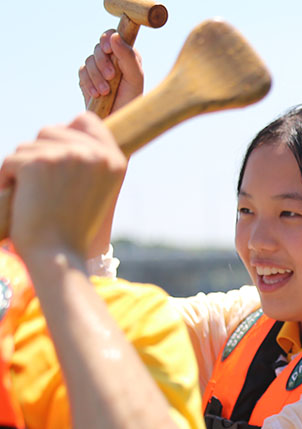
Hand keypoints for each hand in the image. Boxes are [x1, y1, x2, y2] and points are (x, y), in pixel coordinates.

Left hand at [0, 115, 125, 265]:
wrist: (60, 256)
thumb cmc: (73, 230)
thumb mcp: (96, 191)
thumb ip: (88, 162)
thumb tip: (66, 130)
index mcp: (115, 160)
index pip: (86, 121)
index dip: (66, 135)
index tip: (57, 162)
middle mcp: (95, 154)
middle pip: (51, 130)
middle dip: (39, 154)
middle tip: (43, 188)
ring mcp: (68, 155)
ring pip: (28, 145)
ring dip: (22, 169)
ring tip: (32, 198)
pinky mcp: (40, 162)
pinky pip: (11, 160)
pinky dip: (7, 180)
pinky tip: (19, 200)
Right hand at [79, 29, 144, 112]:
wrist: (117, 120)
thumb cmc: (131, 99)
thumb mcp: (134, 78)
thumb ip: (128, 57)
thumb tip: (115, 36)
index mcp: (127, 56)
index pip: (113, 36)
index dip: (107, 39)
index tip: (108, 50)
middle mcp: (113, 60)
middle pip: (99, 48)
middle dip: (103, 63)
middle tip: (111, 77)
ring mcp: (99, 68)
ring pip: (89, 60)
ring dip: (97, 76)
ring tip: (106, 91)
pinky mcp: (87, 78)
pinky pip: (82, 72)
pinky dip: (89, 83)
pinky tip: (96, 94)